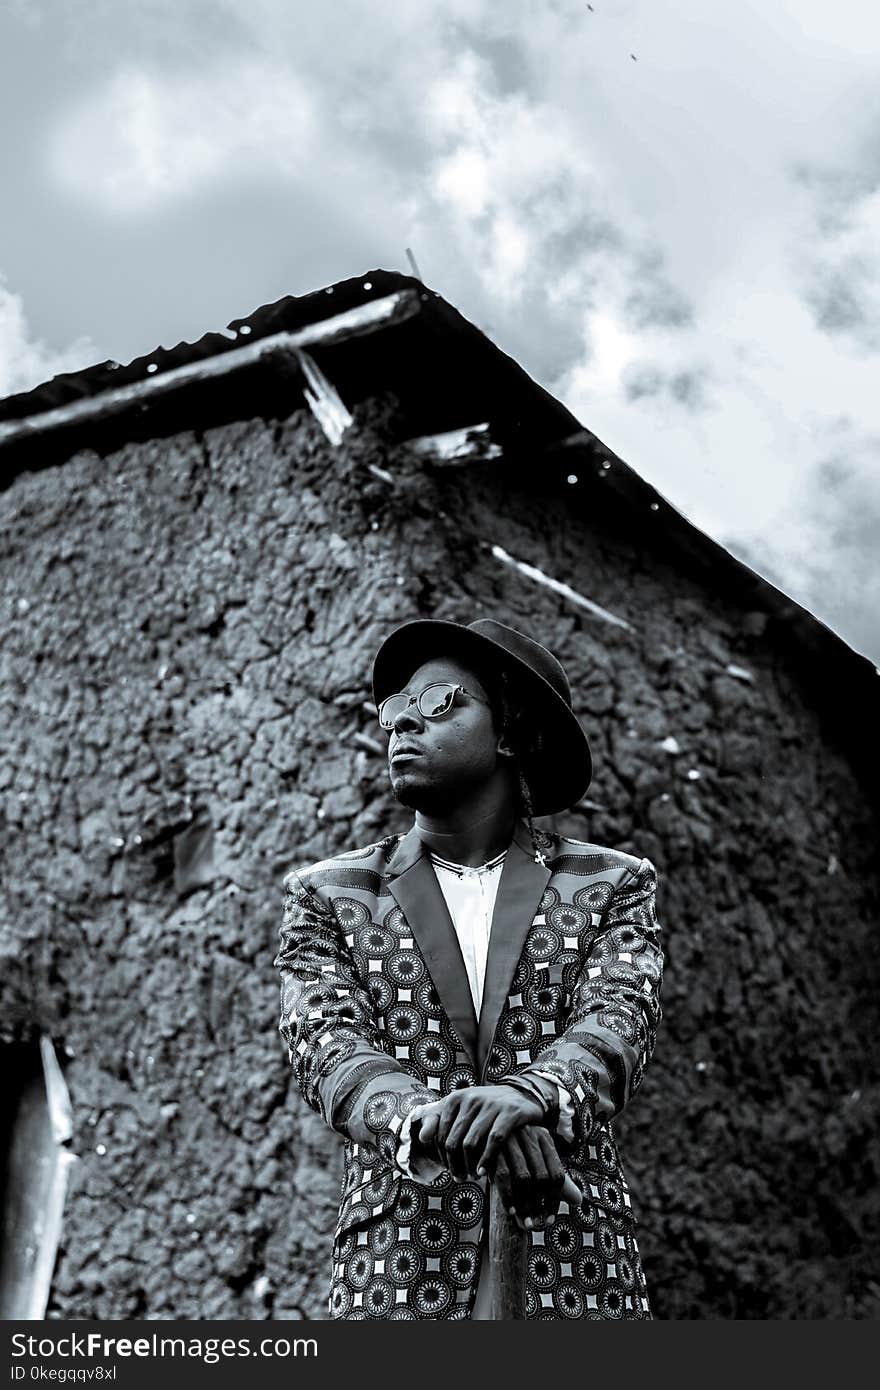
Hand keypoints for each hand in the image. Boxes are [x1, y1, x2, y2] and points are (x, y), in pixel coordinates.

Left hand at [413, 1085, 544, 1179]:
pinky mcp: (510, 1112)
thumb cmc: (483, 1108)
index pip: (440, 1135)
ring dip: (468, 1166)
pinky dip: (486, 1160)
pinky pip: (494, 1141)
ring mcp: (491, 1104)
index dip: (442, 1157)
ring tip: (471, 1177)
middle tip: (459, 1178)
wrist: (520, 1095)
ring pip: (471, 1143)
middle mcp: (471, 1098)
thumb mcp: (459, 1109)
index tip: (448, 1170)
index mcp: (455, 1098)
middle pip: (453, 1142)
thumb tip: (421, 1139)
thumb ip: (437, 1121)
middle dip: (454, 1165)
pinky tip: (484, 1172)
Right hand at [491, 1127, 582, 1229]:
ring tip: (525, 1224)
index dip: (554, 1201)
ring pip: (524, 1179)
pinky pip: (503, 1177)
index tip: (549, 1221)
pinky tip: (511, 1212)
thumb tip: (578, 1201)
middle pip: (542, 1178)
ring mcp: (512, 1140)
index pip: (557, 1175)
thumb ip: (556, 1181)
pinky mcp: (494, 1148)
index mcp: (545, 1138)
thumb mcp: (537, 1162)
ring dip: (525, 1206)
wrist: (486, 1134)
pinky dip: (508, 1197)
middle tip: (536, 1225)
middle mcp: (531, 1135)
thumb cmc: (516, 1154)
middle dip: (539, 1206)